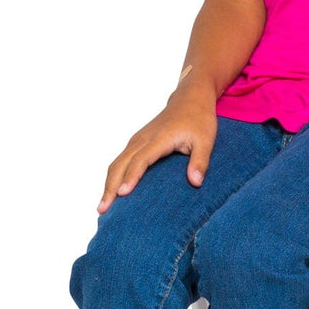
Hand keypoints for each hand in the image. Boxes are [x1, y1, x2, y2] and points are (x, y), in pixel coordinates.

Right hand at [98, 90, 217, 212]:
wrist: (189, 98)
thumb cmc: (199, 119)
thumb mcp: (206, 140)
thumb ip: (200, 161)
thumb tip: (195, 183)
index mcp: (159, 138)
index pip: (141, 160)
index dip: (131, 177)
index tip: (122, 194)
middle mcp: (143, 139)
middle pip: (120, 164)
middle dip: (110, 187)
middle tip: (103, 210)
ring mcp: (137, 140)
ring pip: (116, 163)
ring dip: (108, 184)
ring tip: (103, 207)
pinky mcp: (136, 142)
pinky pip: (120, 161)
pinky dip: (113, 177)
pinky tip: (112, 192)